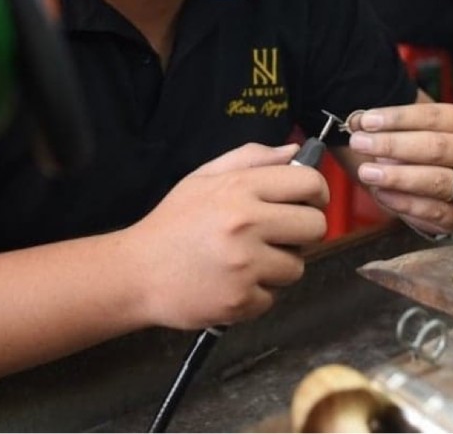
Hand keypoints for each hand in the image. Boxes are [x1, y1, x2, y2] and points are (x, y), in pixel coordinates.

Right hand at [127, 143, 327, 329]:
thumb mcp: (203, 178)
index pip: (309, 183)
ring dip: (279, 266)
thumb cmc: (172, 223)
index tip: (309, 202)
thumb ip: (250, 159)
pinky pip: (274, 296)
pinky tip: (233, 283)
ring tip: (247, 261)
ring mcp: (245, 265)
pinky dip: (258, 293)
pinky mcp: (241, 300)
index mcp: (240, 188)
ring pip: (297, 266)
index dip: (317, 193)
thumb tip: (294, 152)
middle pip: (316, 227)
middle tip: (280, 235)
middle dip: (304, 232)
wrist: (135, 273)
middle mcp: (246, 224)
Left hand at [346, 102, 452, 236]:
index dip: (397, 118)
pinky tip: (381, 194)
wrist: (448, 189)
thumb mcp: (410, 133)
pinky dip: (405, 203)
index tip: (366, 121)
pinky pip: (435, 210)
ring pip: (437, 180)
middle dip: (393, 145)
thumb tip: (356, 122)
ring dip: (398, 176)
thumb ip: (384, 127)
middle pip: (436, 147)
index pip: (432, 116)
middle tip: (359, 144)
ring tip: (367, 172)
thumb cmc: (425, 152)